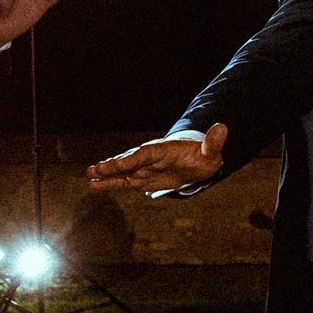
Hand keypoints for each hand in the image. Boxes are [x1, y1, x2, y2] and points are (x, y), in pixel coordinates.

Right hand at [85, 124, 228, 192]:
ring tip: (89, 175)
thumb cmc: (204, 157)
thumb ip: (213, 143)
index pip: (146, 154)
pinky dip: (110, 183)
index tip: (119, 164)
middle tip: (96, 169)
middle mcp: (150, 157)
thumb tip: (222, 127)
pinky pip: (124, 181)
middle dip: (114, 165)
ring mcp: (144, 167)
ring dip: (107, 173)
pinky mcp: (142, 178)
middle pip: (130, 161)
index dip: (133, 159)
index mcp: (164, 150)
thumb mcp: (211, 152)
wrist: (197, 161)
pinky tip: (94, 185)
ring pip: (123, 171)